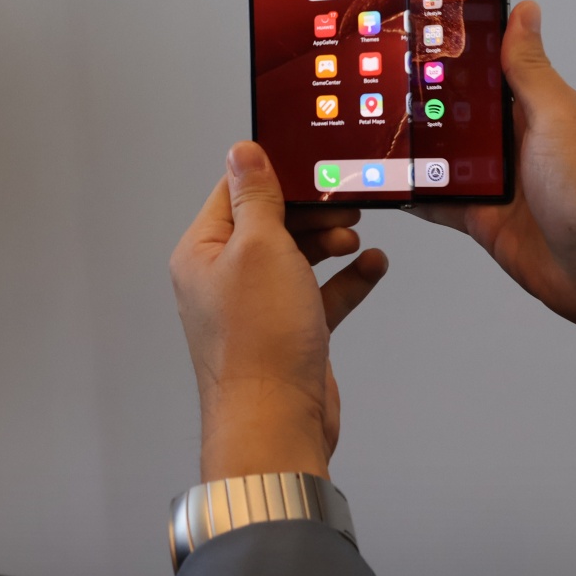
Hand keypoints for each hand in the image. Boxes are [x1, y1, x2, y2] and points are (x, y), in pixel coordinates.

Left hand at [171, 141, 387, 480]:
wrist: (277, 423)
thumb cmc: (259, 344)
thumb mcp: (260, 247)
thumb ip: (257, 197)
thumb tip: (244, 152)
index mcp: (203, 253)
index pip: (235, 193)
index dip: (275, 174)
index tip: (312, 164)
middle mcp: (224, 277)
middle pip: (271, 222)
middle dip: (311, 210)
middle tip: (344, 204)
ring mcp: (257, 306)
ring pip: (298, 255)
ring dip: (331, 240)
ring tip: (354, 235)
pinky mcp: (289, 331)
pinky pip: (321, 292)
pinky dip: (347, 278)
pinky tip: (372, 266)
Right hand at [412, 0, 575, 334]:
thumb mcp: (559, 118)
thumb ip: (530, 70)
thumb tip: (524, 13)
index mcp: (540, 108)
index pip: (494, 68)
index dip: (462, 50)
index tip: (424, 29)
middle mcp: (519, 142)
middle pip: (463, 112)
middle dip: (427, 100)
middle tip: (381, 81)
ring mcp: (503, 183)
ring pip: (448, 156)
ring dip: (418, 147)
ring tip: (375, 128)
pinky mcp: (487, 220)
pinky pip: (443, 202)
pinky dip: (417, 194)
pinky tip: (390, 184)